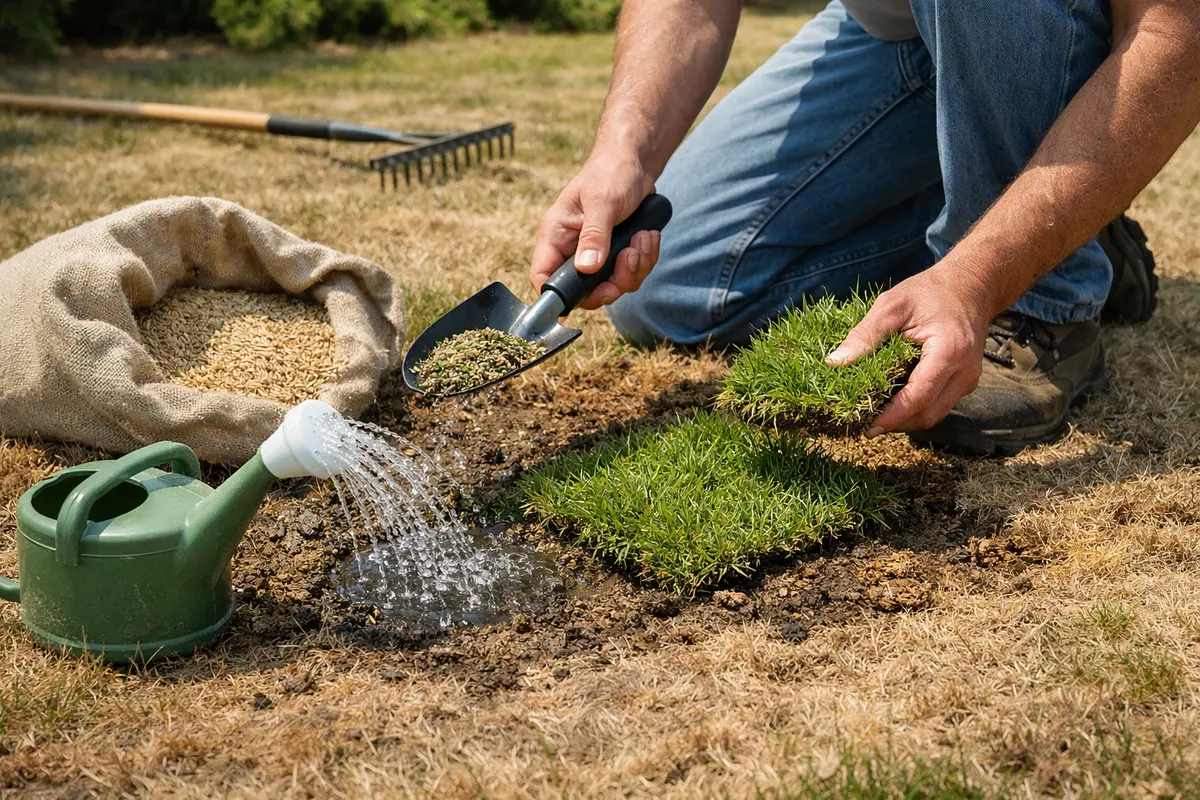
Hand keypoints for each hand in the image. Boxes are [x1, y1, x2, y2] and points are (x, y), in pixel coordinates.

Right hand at [531, 149, 659, 309]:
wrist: (635, 163)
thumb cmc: (610, 172)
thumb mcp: (602, 202)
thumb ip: (594, 236)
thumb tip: (587, 268)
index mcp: (556, 235)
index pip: (543, 276)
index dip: (558, 295)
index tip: (587, 296)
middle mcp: (572, 249)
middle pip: (584, 292)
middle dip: (613, 283)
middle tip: (629, 259)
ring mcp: (596, 254)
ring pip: (613, 285)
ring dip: (635, 267)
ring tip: (642, 238)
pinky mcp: (617, 255)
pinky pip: (631, 273)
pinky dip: (645, 259)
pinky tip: (648, 236)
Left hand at [825, 266, 995, 434]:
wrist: (970, 286)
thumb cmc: (929, 292)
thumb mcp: (891, 305)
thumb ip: (864, 335)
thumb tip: (834, 362)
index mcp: (949, 352)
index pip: (919, 397)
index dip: (892, 417)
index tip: (866, 427)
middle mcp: (965, 372)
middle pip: (928, 414)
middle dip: (896, 424)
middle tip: (864, 424)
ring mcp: (969, 380)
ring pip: (935, 414)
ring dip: (905, 420)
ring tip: (875, 416)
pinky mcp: (965, 382)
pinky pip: (939, 404)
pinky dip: (916, 409)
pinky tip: (892, 403)